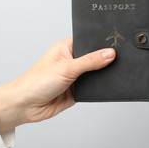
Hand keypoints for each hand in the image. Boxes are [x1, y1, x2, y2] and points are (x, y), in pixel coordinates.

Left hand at [0, 38, 115, 132]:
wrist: (26, 106)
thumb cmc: (36, 82)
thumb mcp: (67, 68)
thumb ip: (90, 61)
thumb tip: (109, 54)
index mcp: (66, 48)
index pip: (89, 41)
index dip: (102, 42)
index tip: (118, 42)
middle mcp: (72, 61)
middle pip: (95, 57)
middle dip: (105, 59)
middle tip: (122, 57)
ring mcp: (75, 76)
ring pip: (96, 73)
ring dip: (103, 74)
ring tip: (118, 71)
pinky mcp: (78, 91)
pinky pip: (94, 87)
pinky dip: (100, 87)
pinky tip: (108, 85)